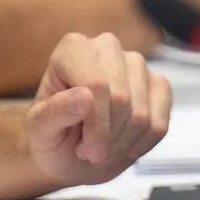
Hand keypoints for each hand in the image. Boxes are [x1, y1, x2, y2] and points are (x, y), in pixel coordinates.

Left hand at [25, 33, 171, 184]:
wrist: (69, 152)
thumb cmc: (50, 135)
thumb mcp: (38, 130)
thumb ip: (54, 113)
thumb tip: (84, 96)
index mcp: (73, 49)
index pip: (97, 84)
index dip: (96, 124)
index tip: (86, 151)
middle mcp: (107, 47)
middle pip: (122, 98)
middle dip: (108, 137)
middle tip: (90, 153)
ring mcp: (137, 64)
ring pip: (142, 114)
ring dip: (122, 144)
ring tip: (102, 149)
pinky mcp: (159, 85)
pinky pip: (160, 124)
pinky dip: (141, 145)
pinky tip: (122, 145)